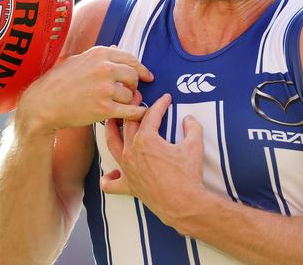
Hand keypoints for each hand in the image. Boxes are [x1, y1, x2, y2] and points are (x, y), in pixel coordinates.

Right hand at [16, 45, 153, 132]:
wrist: (43, 104)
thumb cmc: (58, 81)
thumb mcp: (78, 60)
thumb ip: (100, 55)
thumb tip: (118, 47)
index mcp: (100, 54)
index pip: (131, 59)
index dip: (141, 69)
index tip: (147, 76)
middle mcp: (105, 68)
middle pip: (134, 76)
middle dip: (134, 86)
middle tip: (129, 93)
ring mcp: (105, 89)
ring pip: (131, 95)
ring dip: (129, 101)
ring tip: (118, 104)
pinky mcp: (105, 109)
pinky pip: (131, 111)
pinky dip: (137, 113)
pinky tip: (138, 114)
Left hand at [100, 93, 206, 227]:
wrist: (184, 203)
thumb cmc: (188, 174)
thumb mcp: (195, 145)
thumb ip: (192, 127)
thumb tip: (189, 118)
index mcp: (146, 140)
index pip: (151, 115)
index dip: (160, 104)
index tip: (166, 98)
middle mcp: (132, 152)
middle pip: (128, 124)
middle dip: (133, 108)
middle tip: (138, 99)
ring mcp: (128, 169)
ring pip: (112, 145)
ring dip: (110, 130)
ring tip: (110, 121)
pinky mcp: (129, 186)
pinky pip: (111, 183)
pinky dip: (108, 177)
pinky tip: (110, 173)